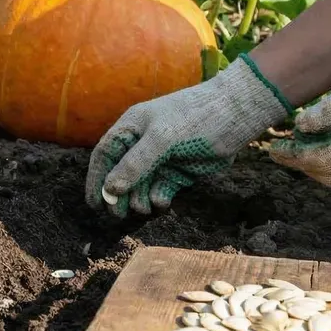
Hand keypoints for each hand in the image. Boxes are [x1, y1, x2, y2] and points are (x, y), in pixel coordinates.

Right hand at [86, 57, 290, 216]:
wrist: (236, 115)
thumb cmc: (195, 118)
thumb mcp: (162, 139)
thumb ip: (135, 164)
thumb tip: (110, 189)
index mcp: (131, 128)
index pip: (104, 155)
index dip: (96, 179)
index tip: (94, 203)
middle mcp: (142, 144)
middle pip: (120, 175)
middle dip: (118, 195)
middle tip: (119, 215)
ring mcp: (161, 159)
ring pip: (140, 186)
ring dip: (138, 199)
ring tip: (145, 208)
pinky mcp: (179, 171)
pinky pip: (161, 189)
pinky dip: (158, 199)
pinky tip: (162, 202)